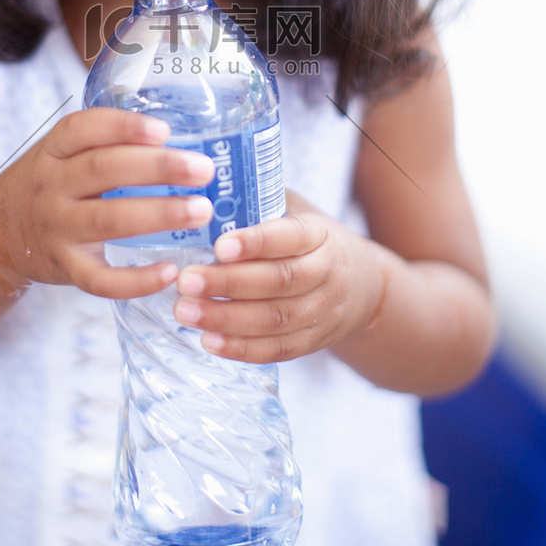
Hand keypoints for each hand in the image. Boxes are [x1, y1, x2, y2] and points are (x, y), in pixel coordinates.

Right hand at [0, 108, 214, 299]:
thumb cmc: (49, 185)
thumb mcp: (61, 154)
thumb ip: (105, 142)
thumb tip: (181, 136)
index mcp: (53, 150)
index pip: (83, 129)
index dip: (124, 127)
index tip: (164, 129)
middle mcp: (51, 186)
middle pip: (104, 170)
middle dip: (158, 167)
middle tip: (204, 169)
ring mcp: (56, 229)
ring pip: (107, 220)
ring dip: (158, 214)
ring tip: (201, 210)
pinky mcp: (65, 269)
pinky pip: (99, 279)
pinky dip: (135, 280)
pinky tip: (170, 271)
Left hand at [173, 191, 384, 362]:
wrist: (360, 285)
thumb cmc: (309, 240)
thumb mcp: (295, 211)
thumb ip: (259, 205)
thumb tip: (200, 195)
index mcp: (320, 233)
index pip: (291, 237)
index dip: (257, 242)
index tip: (219, 245)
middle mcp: (326, 272)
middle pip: (279, 281)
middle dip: (229, 283)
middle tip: (186, 280)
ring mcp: (322, 311)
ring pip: (275, 319)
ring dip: (226, 318)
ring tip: (185, 311)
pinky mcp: (313, 341)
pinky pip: (277, 350)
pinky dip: (241, 348)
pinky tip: (208, 340)